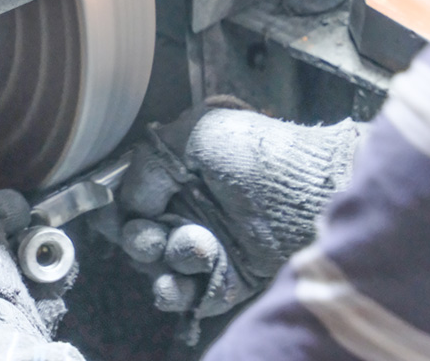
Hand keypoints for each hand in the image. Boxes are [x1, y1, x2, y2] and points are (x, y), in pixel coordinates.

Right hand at [92, 106, 363, 341]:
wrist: (312, 192)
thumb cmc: (259, 155)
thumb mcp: (195, 134)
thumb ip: (149, 164)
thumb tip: (130, 202)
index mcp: (178, 176)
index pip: (132, 199)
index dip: (118, 210)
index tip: (117, 215)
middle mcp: (189, 210)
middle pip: (140, 236)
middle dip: (139, 239)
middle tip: (152, 237)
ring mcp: (209, 246)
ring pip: (162, 267)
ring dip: (163, 263)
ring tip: (191, 251)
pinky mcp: (228, 278)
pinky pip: (191, 294)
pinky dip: (180, 292)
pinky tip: (182, 283)